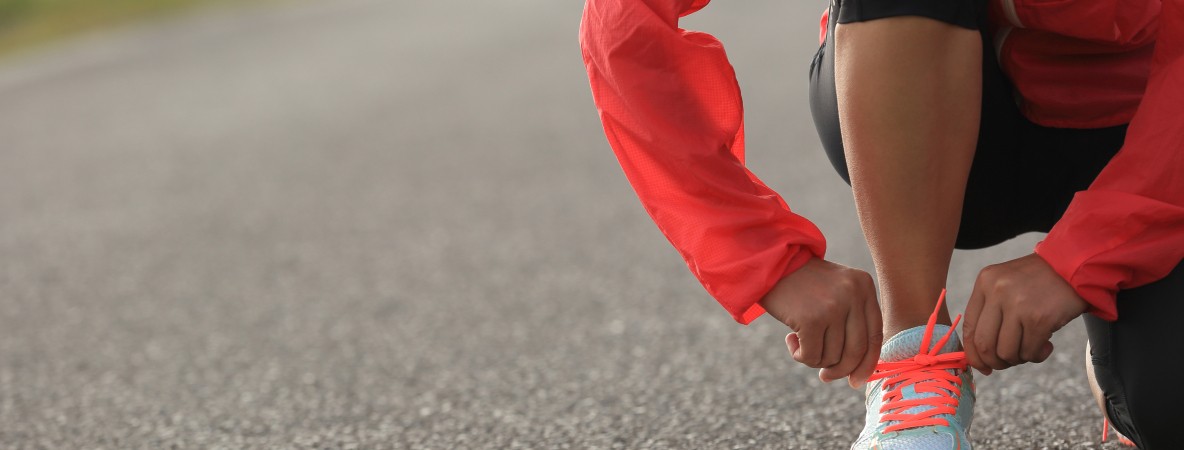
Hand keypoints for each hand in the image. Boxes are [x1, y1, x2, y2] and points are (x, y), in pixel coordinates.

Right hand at [760, 258, 881, 387]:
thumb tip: (857, 368)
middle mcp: (854, 294)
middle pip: (856, 351)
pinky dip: (800, 355)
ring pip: (833, 356)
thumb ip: (852, 319)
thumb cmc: (801, 283)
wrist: (769, 263)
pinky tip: (791, 340)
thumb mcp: (837, 290)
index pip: (875, 335)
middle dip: (840, 370)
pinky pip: (812, 356)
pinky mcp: (812, 319)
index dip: (867, 363)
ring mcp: (834, 306)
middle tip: (825, 376)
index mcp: (864, 286)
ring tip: (800, 341)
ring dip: (815, 358)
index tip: (855, 380)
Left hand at [962, 253, 1088, 374]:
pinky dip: (1036, 355)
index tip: (982, 366)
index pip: (969, 327)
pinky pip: (1029, 352)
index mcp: (985, 283)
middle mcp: (997, 291)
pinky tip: (1046, 345)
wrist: (1074, 266)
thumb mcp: (1005, 284)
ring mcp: (1018, 305)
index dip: (973, 353)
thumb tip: (979, 355)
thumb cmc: (1039, 281)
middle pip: (984, 344)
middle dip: (994, 361)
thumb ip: (990, 312)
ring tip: (1030, 348)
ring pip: (1006, 352)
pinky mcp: (1039, 318)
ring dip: (1018, 358)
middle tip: (1007, 363)